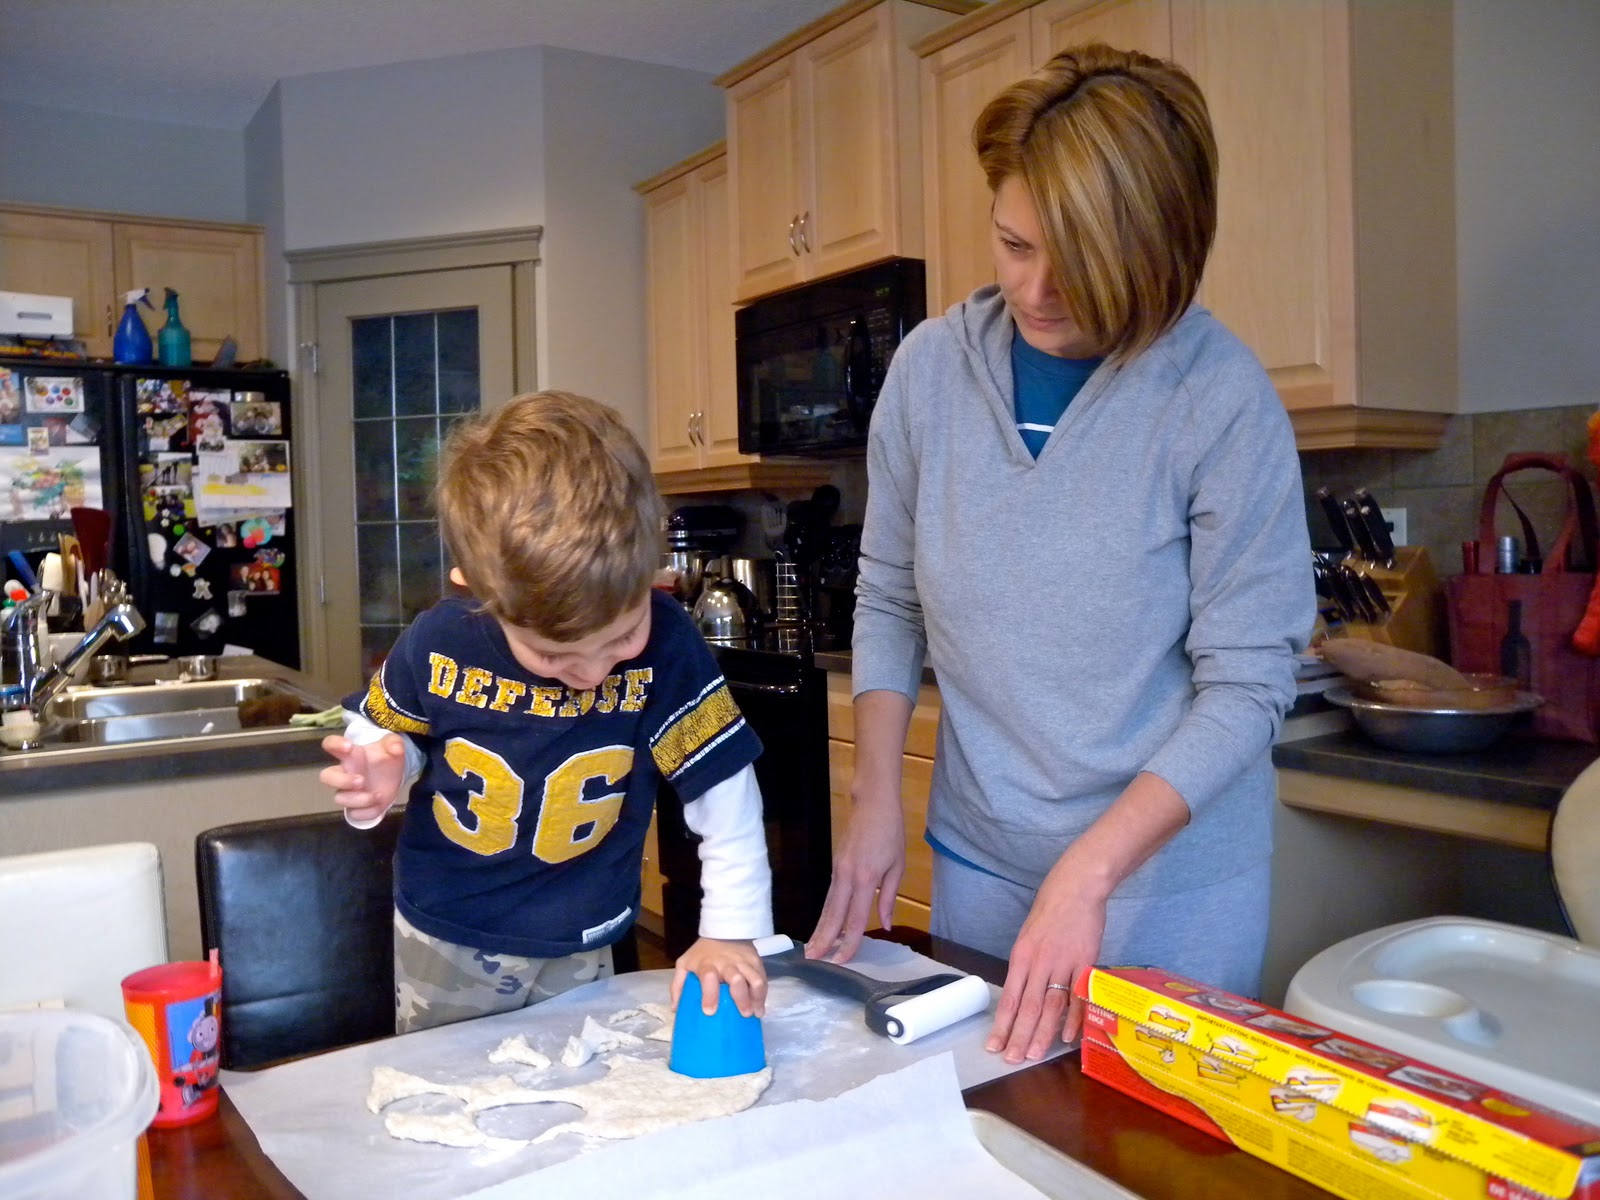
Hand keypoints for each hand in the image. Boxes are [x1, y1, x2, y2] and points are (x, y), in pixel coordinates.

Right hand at [319, 732, 406, 824]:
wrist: (394, 776)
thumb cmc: (385, 757)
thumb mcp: (393, 745)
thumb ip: (394, 743)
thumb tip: (396, 747)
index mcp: (350, 754)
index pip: (330, 744)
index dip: (334, 744)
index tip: (348, 746)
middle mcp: (344, 773)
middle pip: (326, 777)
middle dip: (342, 780)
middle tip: (361, 781)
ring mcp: (348, 791)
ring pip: (339, 798)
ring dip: (359, 799)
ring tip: (378, 795)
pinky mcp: (357, 807)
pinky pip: (354, 814)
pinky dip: (367, 812)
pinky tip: (379, 804)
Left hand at [671, 938, 767, 1017]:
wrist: (723, 929)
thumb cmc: (702, 953)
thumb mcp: (685, 964)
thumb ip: (678, 985)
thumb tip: (676, 1009)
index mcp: (707, 965)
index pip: (708, 978)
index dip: (709, 994)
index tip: (710, 1011)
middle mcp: (727, 963)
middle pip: (737, 979)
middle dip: (741, 998)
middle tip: (744, 1014)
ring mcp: (744, 961)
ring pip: (755, 979)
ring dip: (757, 998)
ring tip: (756, 1013)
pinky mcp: (756, 961)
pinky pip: (763, 978)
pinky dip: (763, 993)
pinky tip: (760, 1005)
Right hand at [804, 784, 904, 963]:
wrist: (873, 805)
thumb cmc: (891, 833)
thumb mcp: (897, 866)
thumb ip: (888, 897)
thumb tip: (886, 925)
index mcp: (866, 879)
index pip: (856, 918)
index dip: (849, 941)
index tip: (842, 960)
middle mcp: (847, 877)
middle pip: (833, 915)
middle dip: (824, 939)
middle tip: (813, 960)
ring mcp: (837, 871)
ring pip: (827, 906)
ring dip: (820, 928)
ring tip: (812, 948)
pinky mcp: (835, 867)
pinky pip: (829, 896)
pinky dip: (825, 913)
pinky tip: (823, 925)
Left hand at [985, 866, 1107, 1063]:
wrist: (1076, 888)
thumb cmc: (1050, 911)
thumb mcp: (1028, 937)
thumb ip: (1026, 966)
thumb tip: (1022, 995)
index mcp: (1021, 956)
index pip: (1009, 998)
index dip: (1001, 1024)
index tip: (993, 1046)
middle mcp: (1039, 963)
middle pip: (1027, 1007)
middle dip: (1018, 1036)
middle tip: (1011, 1060)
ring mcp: (1063, 963)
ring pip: (1050, 1005)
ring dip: (1042, 1033)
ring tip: (1032, 1055)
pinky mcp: (1086, 962)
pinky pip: (1079, 996)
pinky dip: (1073, 1018)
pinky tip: (1067, 1038)